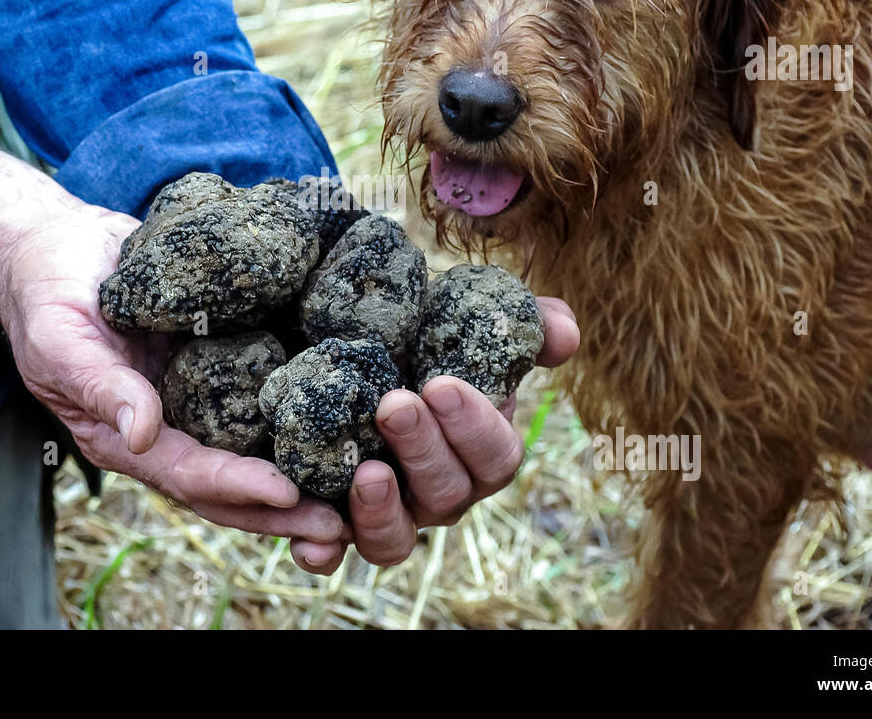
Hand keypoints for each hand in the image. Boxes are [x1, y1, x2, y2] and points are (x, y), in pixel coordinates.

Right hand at [0, 200, 344, 543]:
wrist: (61, 246)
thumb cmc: (48, 293)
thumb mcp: (60, 339)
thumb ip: (100, 387)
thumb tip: (140, 435)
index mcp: (126, 437)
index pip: (189, 473)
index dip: (237, 486)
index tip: (287, 492)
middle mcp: (169, 429)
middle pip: (232, 484)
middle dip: (285, 510)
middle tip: (340, 526)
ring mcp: (198, 401)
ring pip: (255, 452)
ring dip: (305, 478)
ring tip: (359, 493)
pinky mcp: (221, 365)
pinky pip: (263, 401)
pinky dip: (303, 419)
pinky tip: (351, 422)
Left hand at [289, 297, 579, 572]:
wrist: (351, 352)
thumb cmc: (423, 340)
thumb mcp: (467, 318)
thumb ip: (526, 324)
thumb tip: (564, 335)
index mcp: (479, 453)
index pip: (496, 456)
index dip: (474, 427)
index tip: (442, 384)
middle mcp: (439, 493)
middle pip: (447, 495)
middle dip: (424, 452)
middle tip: (394, 404)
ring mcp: (389, 514)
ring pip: (395, 539)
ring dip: (383, 511)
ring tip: (366, 471)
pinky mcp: (335, 524)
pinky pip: (331, 553)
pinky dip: (322, 551)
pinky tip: (308, 537)